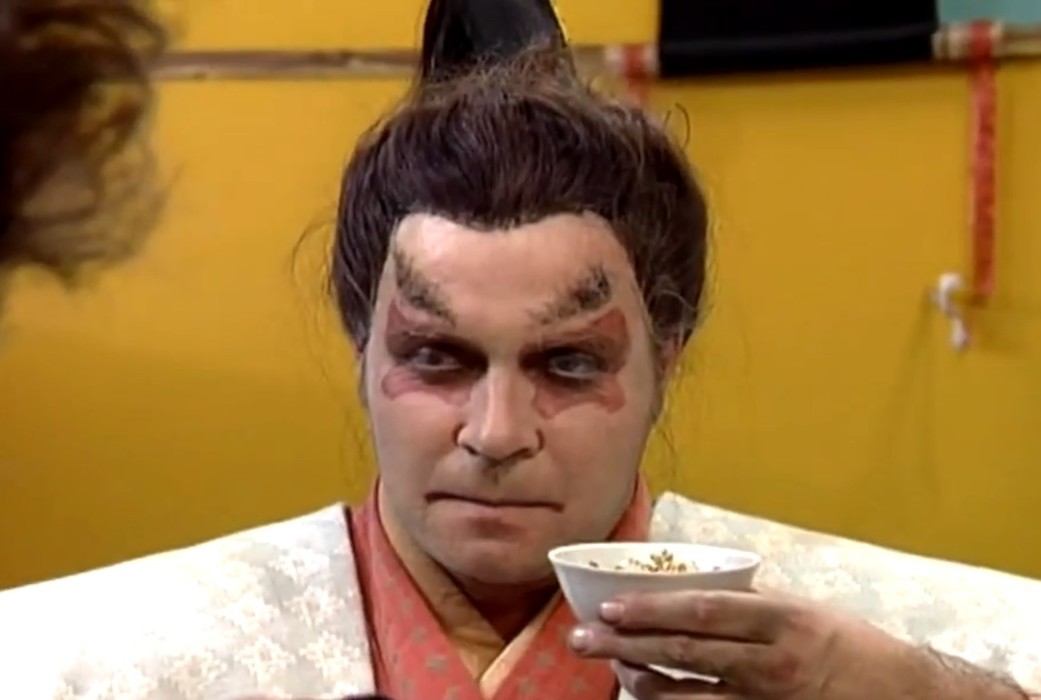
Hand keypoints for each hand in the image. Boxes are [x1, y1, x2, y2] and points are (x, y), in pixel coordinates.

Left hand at [567, 589, 940, 699]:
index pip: (702, 612)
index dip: (650, 609)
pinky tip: (648, 698)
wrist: (904, 697)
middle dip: (625, 644)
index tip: (609, 606)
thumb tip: (690, 593)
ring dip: (641, 681)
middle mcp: (771, 664)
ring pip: (686, 698)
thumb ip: (750, 605)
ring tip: (613, 667)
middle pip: (683, 654)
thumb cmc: (850, 646)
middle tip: (582, 638)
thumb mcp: (804, 611)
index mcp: (780, 620)